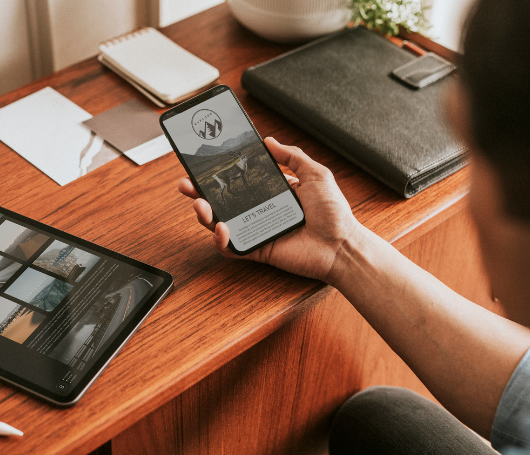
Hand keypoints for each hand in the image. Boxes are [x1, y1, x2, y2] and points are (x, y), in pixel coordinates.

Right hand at [177, 137, 360, 282]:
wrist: (342, 245)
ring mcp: (256, 230)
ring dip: (204, 214)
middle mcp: (259, 210)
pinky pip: (231, 247)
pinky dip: (221, 240)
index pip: (237, 179)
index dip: (218, 172)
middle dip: (198, 192)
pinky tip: (221, 229)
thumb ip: (292, 156)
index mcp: (270, 191)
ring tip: (199, 205)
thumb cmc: (334, 212)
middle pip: (221, 201)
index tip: (203, 162)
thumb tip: (268, 140)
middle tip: (186, 183)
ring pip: (219, 223)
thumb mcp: (315, 173)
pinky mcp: (257, 250)